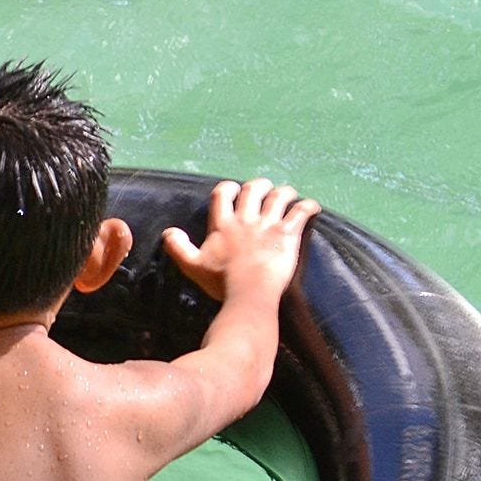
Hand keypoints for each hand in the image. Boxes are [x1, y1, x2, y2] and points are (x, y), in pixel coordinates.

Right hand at [161, 178, 320, 302]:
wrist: (249, 294)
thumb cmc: (221, 283)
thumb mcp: (193, 266)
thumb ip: (178, 247)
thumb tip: (168, 232)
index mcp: (223, 224)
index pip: (224, 194)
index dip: (229, 189)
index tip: (233, 191)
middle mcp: (246, 219)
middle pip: (253, 189)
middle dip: (259, 186)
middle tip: (264, 190)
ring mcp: (269, 225)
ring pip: (280, 196)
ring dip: (285, 192)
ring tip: (288, 195)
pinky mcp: (288, 234)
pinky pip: (301, 212)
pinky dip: (308, 206)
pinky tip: (312, 207)